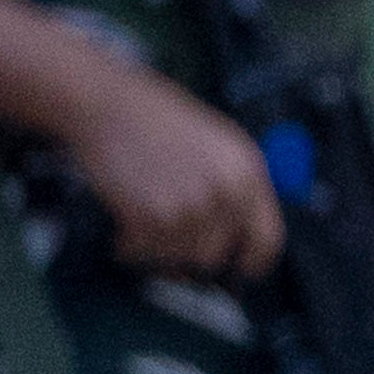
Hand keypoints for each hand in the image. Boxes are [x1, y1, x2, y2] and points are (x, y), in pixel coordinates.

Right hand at [68, 69, 296, 279]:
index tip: (237, 269)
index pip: (267, 240)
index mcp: (247, 171)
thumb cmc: (155, 119)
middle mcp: (225, 192)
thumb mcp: (217, 143)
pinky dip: (131, 242)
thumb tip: (237, 235)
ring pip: (178, 258)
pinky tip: (126, 214)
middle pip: (215, 255)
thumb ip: (233, 187)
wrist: (106, 104)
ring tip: (143, 212)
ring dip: (158, 246)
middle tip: (167, 232)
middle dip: (189, 251)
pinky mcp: (151, 218)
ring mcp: (189, 207)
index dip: (251, 261)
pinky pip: (145, 252)